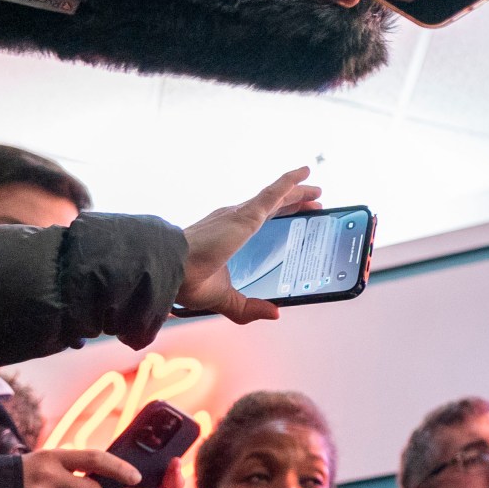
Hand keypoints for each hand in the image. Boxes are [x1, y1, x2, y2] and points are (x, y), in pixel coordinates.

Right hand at [175, 168, 322, 322]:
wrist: (172, 271)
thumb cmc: (187, 281)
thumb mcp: (225, 299)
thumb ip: (249, 308)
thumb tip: (274, 313)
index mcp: (230, 237)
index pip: (262, 223)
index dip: (281, 218)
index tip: (297, 220)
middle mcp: (236, 221)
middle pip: (273, 207)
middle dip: (294, 204)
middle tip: (314, 207)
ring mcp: (241, 216)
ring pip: (277, 197)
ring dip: (297, 192)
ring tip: (316, 192)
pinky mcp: (246, 215)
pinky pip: (273, 193)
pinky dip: (289, 182)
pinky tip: (304, 174)